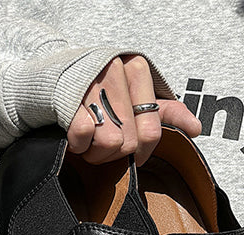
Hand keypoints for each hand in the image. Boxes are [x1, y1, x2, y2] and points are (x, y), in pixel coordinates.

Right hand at [67, 55, 200, 165]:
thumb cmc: (95, 93)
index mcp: (136, 70)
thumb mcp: (133, 96)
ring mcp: (90, 83)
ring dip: (95, 153)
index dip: (142, 152)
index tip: (131, 153)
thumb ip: (164, 112)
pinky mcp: (67, 98)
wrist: (47, 79)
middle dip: (114, 155)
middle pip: (130, 142)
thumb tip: (196, 128)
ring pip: (109, 143)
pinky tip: (73, 137)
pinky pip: (83, 137)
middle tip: (101, 146)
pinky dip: (77, 145)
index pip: (152, 130)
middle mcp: (115, 71)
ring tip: (88, 141)